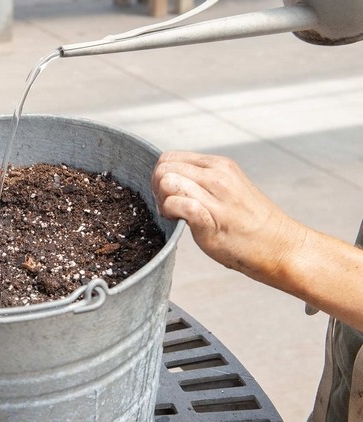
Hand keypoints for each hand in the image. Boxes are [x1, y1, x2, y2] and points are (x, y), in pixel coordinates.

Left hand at [151, 151, 305, 281]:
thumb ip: (201, 181)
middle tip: (168, 207)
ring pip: (167, 182)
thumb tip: (169, 180)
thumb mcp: (227, 189)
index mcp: (219, 165)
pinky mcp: (213, 218)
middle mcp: (217, 175)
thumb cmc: (250, 223)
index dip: (160, 176)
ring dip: (162, 201)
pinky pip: (178, 204)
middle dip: (156, 188)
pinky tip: (180, 223)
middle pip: (163, 168)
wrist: (281, 247)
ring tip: (175, 216)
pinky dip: (171, 213)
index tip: (168, 195)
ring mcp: (216, 196)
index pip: (169, 157)